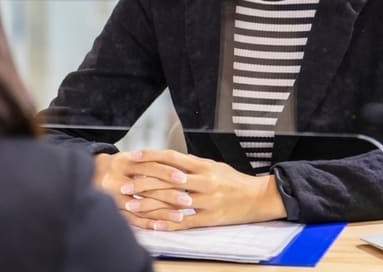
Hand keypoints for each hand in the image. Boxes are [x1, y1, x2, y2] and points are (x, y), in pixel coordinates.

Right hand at [93, 150, 188, 224]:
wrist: (89, 174)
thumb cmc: (118, 166)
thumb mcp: (129, 157)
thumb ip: (150, 161)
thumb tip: (180, 167)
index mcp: (123, 161)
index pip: (149, 166)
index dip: (167, 172)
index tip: (185, 178)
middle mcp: (115, 178)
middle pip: (146, 187)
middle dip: (169, 195)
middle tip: (188, 200)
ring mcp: (112, 196)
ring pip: (140, 205)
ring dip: (161, 212)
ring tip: (180, 216)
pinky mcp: (111, 210)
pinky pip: (131, 219)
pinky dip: (147, 223)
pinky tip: (161, 226)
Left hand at [123, 149, 287, 229]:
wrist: (258, 197)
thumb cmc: (234, 181)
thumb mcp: (214, 166)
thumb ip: (192, 165)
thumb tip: (169, 161)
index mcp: (203, 165)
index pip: (172, 157)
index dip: (151, 156)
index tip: (133, 156)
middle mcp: (204, 181)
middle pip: (167, 180)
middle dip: (143, 182)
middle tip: (124, 185)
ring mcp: (207, 200)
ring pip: (172, 201)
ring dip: (149, 204)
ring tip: (130, 206)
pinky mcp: (211, 218)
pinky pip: (185, 222)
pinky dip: (168, 224)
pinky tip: (153, 225)